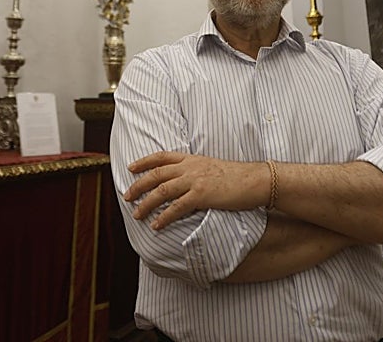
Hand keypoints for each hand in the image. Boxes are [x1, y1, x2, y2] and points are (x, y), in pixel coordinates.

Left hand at [123, 151, 269, 229]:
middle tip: (127, 196)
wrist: (255, 180)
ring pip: (162, 191)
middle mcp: (190, 167)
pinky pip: (177, 207)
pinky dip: (164, 217)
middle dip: (139, 185)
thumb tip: (185, 182)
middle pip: (157, 174)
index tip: (131, 168)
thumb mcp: (212, 168)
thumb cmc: (237, 177)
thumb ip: (196, 172)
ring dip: (146, 203)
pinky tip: (157, 225)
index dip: (144, 161)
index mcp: (192, 159)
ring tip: (136, 214)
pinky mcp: (202, 195)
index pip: (162, 157)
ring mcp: (195, 180)